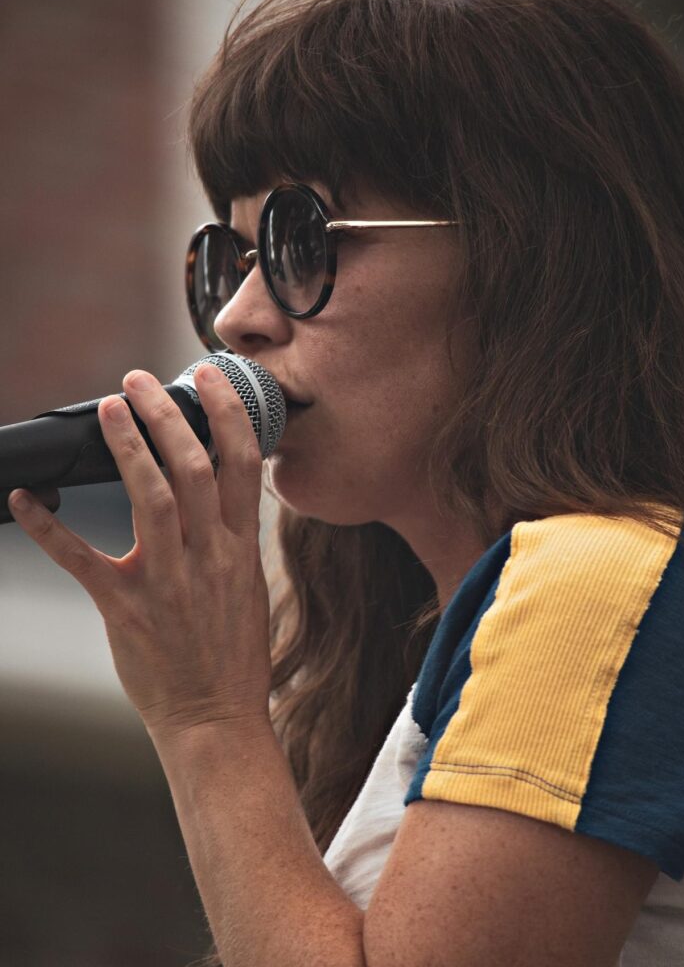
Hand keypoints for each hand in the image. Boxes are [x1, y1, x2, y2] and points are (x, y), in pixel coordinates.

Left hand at [8, 365, 271, 739]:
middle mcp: (208, 556)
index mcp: (239, 548)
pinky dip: (50, 527)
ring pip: (149, 496)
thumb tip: (216, 492)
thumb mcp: (247, 585)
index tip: (208, 378)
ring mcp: (168, 581)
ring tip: (110, 408)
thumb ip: (230, 537)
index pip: (241, 464)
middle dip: (166, 414)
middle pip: (191, 466)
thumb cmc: (232, 654)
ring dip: (127, 446)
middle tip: (139, 380)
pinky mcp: (126, 608)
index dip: (227, 414)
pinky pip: (82, 559)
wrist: (216, 717)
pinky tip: (26, 500)